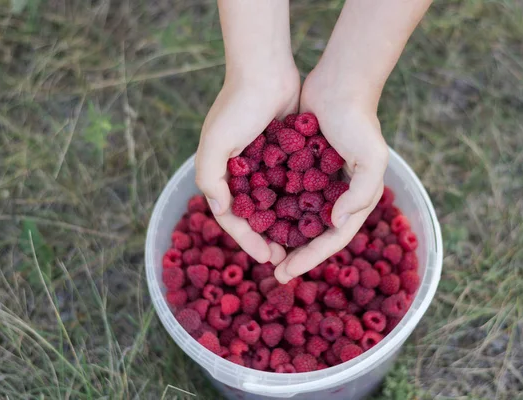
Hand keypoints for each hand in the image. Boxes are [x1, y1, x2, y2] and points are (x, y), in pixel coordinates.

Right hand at [195, 68, 299, 263]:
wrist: (266, 70)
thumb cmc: (237, 106)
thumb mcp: (215, 143)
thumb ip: (210, 178)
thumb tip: (221, 211)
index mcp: (221, 174)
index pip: (232, 217)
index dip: (247, 240)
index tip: (267, 257)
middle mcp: (241, 172)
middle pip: (254, 215)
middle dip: (266, 237)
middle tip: (285, 257)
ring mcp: (263, 164)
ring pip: (273, 203)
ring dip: (284, 223)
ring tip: (300, 242)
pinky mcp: (283, 154)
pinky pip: (289, 184)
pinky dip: (297, 201)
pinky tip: (312, 215)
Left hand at [274, 68, 388, 282]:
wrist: (340, 83)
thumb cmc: (358, 121)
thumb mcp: (372, 158)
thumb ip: (361, 194)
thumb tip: (336, 223)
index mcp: (355, 199)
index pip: (333, 238)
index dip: (310, 258)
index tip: (286, 273)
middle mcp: (337, 194)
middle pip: (314, 234)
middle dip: (295, 254)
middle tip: (273, 271)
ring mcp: (318, 181)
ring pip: (297, 217)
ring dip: (282, 235)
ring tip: (261, 249)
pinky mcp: (302, 166)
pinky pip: (286, 193)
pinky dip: (273, 207)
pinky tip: (255, 217)